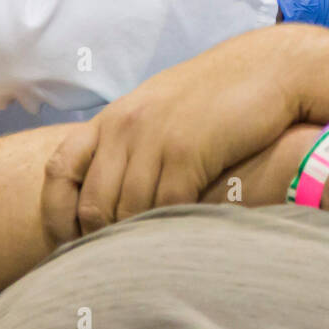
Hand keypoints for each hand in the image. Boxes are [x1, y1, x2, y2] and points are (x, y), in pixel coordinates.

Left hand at [41, 27, 309, 244]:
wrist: (269, 67)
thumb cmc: (219, 94)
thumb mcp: (163, 110)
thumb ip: (134, 142)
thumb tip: (117, 193)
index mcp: (114, 117)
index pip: (59, 171)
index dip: (59, 214)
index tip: (72, 242)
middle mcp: (126, 125)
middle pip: (94, 202)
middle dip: (105, 237)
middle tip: (124, 261)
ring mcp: (155, 137)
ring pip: (128, 210)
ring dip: (141, 238)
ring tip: (155, 257)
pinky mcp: (188, 150)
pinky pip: (167, 205)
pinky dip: (172, 227)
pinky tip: (185, 234)